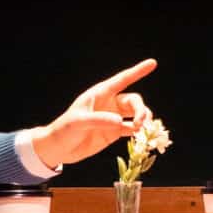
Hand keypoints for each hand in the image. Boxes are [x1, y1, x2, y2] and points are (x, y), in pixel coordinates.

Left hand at [26, 58, 158, 166]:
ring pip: (135, 114)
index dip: (138, 71)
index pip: (122, 79)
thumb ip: (99, 120)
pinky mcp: (114, 132)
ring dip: (142, 119)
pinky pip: (131, 128)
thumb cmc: (65, 129)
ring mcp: (113, 118)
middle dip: (140, 109)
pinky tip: (140, 135)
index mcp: (100, 93)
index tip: (153, 63)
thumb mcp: (79, 122)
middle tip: (140, 123)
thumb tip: (120, 122)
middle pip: (133, 100)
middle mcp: (109, 103)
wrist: (59, 148)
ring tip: (141, 129)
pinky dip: (138, 131)